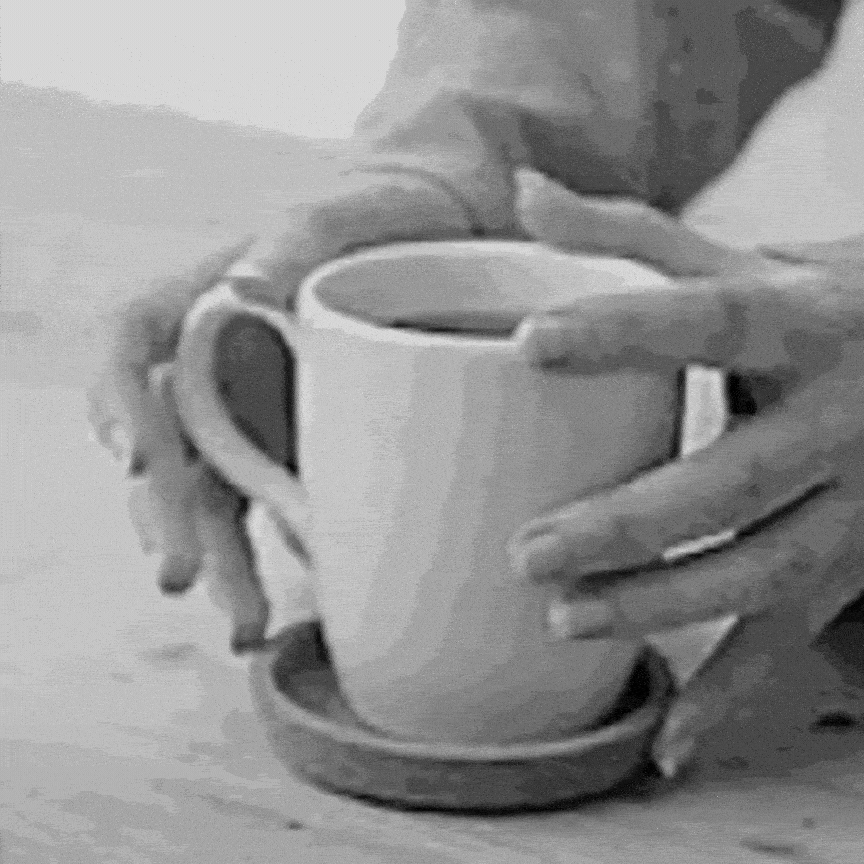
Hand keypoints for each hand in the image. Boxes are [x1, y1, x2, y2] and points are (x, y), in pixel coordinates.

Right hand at [87, 166, 476, 652]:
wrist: (443, 233)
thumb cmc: (387, 210)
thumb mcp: (347, 210)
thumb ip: (298, 238)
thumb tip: (243, 282)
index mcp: (207, 297)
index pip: (130, 346)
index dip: (117, 403)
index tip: (135, 458)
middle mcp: (220, 363)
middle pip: (167, 445)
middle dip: (166, 513)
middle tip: (179, 575)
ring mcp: (259, 411)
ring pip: (215, 493)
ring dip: (218, 559)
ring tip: (241, 623)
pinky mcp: (303, 445)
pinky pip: (278, 505)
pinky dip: (285, 552)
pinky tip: (309, 596)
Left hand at [510, 168, 863, 775]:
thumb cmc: (823, 304)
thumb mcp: (744, 258)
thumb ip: (632, 235)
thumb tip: (524, 192)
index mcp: (807, 322)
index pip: (711, 319)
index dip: (622, 329)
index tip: (530, 343)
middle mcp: (840, 420)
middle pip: (735, 480)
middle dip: (632, 522)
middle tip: (528, 550)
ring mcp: (857, 506)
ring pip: (762, 571)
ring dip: (665, 609)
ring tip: (565, 621)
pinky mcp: (851, 567)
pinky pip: (792, 642)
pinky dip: (732, 699)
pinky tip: (669, 745)